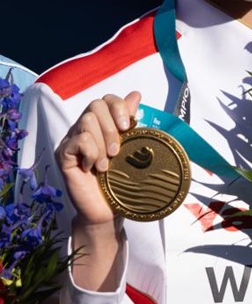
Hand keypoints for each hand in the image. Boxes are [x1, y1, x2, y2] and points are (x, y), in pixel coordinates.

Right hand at [55, 91, 140, 289]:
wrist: (107, 209)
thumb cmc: (119, 180)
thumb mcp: (130, 148)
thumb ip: (129, 122)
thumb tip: (135, 94)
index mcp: (100, 125)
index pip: (105, 100)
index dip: (118, 106)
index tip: (129, 125)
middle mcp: (83, 129)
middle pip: (95, 106)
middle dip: (111, 126)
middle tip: (118, 151)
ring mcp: (71, 141)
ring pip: (86, 121)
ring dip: (102, 142)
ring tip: (107, 164)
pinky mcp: (63, 155)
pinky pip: (78, 140)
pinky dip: (91, 152)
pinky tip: (93, 168)